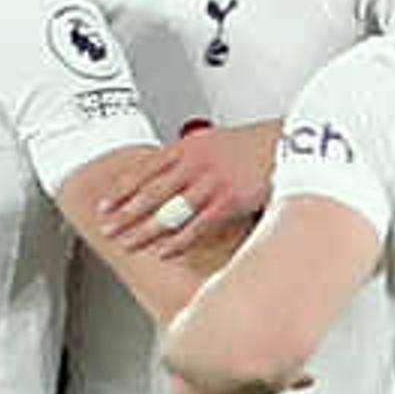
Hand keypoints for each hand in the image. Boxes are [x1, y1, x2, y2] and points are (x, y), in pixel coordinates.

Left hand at [88, 124, 278, 260]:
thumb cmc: (255, 145)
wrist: (291, 144)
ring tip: (127, 244)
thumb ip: (189, 157)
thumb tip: (165, 173)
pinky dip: (177, 242)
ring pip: (168, 212)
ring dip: (144, 231)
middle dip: (124, 214)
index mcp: (188, 146)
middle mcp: (195, 163)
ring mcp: (211, 182)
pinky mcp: (228, 201)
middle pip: (149, 192)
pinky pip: (195, 227)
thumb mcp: (215, 142)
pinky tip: (163, 251)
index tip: (103, 205)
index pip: (144, 170)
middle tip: (106, 229)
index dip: (120, 189)